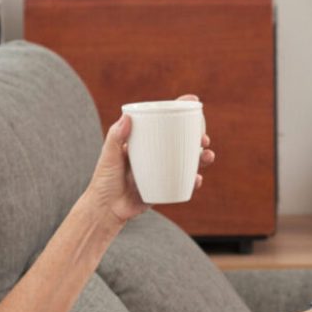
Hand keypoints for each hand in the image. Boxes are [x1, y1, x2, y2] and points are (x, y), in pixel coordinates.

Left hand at [84, 98, 215, 228]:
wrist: (106, 209)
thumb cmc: (104, 180)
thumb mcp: (108, 156)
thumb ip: (115, 137)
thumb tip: (127, 117)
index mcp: (145, 142)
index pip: (164, 122)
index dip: (180, 111)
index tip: (193, 101)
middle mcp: (156, 155)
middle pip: (182, 142)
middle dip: (198, 138)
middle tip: (204, 138)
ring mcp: (162, 171)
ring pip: (187, 162)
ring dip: (202, 158)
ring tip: (208, 156)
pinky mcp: (165, 188)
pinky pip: (183, 183)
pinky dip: (193, 181)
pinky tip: (197, 179)